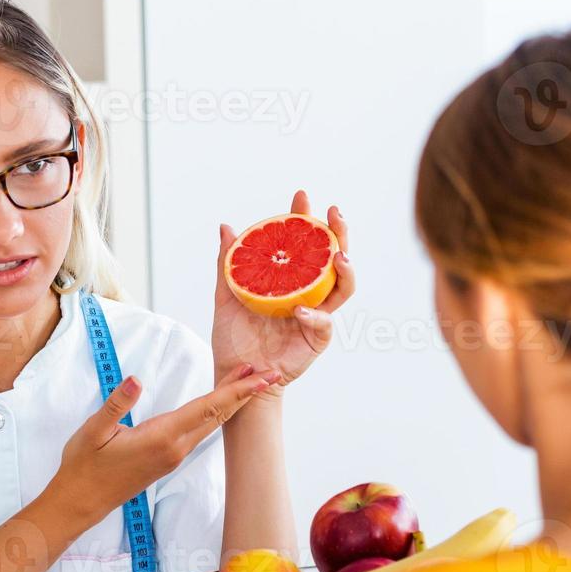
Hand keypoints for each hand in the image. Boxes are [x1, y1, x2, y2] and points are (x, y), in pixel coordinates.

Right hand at [49, 364, 279, 528]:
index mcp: (160, 438)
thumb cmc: (84, 466)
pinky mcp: (169, 459)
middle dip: (245, 393)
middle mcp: (174, 448)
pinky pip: (201, 431)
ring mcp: (173, 456)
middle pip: (218, 415)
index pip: (206, 409)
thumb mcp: (93, 431)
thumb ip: (116, 404)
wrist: (81, 502)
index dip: (235, 391)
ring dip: (232, 402)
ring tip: (248, 381)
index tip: (259, 378)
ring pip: (212, 424)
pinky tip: (219, 404)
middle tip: (268, 372)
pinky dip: (216, 413)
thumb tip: (135, 380)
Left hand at [211, 190, 355, 396]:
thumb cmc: (234, 337)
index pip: (303, 244)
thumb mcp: (226, 295)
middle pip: (332, 258)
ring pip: (343, 287)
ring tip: (337, 256)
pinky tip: (300, 310)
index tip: (301, 197)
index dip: (305, 220)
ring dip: (344, 270)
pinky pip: (323, 323)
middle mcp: (308, 293)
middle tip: (333, 214)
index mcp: (289, 279)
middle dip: (338, 233)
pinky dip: (315, 314)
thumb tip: (226, 227)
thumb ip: (228, 263)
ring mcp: (316, 315)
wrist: (236, 374)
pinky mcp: (317, 339)